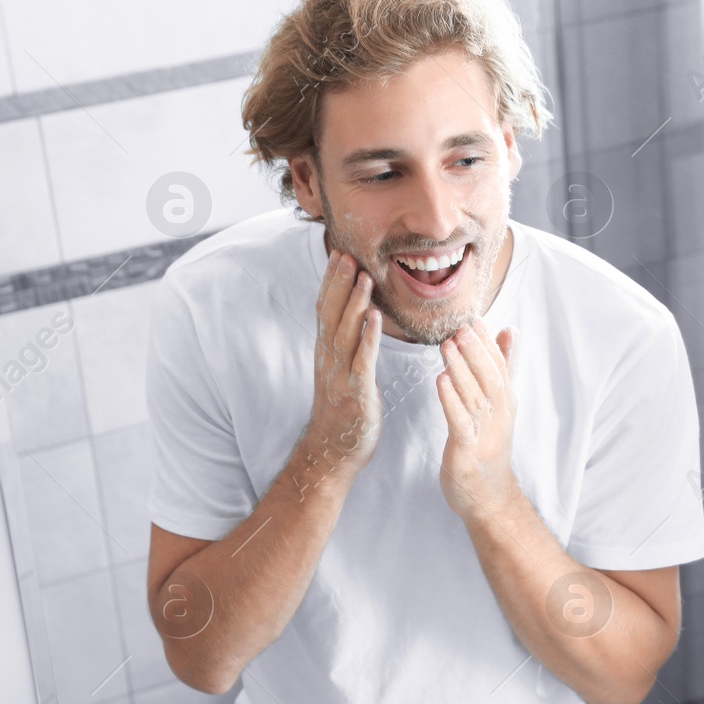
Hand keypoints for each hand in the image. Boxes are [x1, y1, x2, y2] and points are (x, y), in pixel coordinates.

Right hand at [301, 250, 381, 488]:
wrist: (334, 449)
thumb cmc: (343, 409)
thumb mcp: (341, 370)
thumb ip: (347, 342)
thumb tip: (357, 314)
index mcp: (326, 351)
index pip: (326, 308)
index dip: (332, 281)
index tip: (339, 253)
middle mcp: (329, 358)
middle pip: (332, 313)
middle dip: (340, 283)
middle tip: (347, 253)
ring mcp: (341, 374)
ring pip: (345, 332)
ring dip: (355, 303)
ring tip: (364, 276)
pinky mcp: (356, 391)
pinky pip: (362, 360)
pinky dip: (368, 338)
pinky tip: (376, 319)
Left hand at [437, 318, 518, 518]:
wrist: (489, 497)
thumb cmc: (488, 448)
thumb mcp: (500, 406)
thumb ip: (503, 368)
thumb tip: (510, 330)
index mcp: (505, 404)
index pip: (499, 367)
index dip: (488, 342)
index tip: (475, 317)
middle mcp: (499, 416)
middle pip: (489, 378)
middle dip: (475, 351)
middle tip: (460, 326)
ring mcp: (485, 434)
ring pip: (474, 396)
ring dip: (461, 369)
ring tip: (447, 345)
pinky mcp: (467, 451)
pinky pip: (459, 421)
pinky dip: (451, 400)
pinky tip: (440, 381)